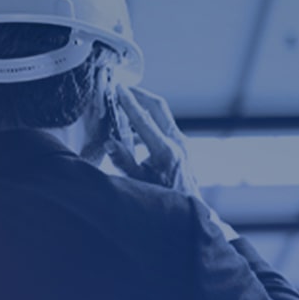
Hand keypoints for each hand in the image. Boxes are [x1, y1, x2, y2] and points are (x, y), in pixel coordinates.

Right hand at [107, 86, 240, 240]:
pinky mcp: (182, 145)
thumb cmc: (162, 200)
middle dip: (139, 94)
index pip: (143, 119)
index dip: (129, 102)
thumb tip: (110, 142)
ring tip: (124, 104)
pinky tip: (133, 127)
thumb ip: (124, 162)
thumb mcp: (139, 185)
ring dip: (143, 106)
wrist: (189, 212)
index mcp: (165, 152)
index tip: (117, 88)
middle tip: (121, 87)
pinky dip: (148, 119)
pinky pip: (163, 123)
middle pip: (157, 107)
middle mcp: (177, 143)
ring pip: (161, 113)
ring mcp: (182, 142)